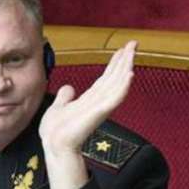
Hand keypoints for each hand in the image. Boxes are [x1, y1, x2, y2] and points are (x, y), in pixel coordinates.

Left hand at [39, 41, 136, 188]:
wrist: (54, 144)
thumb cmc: (56, 131)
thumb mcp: (58, 107)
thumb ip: (65, 97)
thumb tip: (69, 88)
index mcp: (89, 99)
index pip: (105, 78)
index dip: (114, 63)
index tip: (122, 49)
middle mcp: (98, 101)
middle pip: (115, 77)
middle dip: (125, 60)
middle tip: (134, 43)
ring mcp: (100, 106)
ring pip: (117, 83)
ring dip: (126, 67)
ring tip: (133, 52)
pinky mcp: (99, 112)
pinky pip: (114, 97)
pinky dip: (123, 86)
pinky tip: (130, 74)